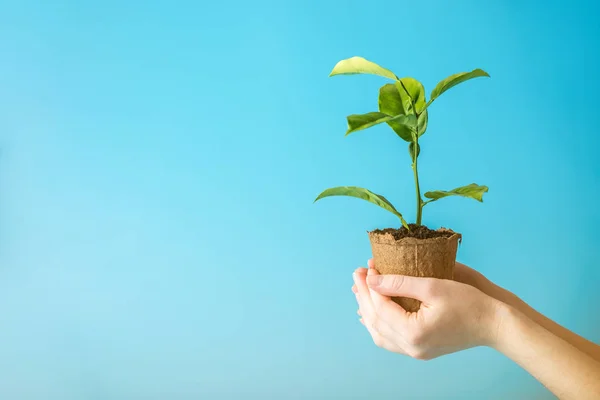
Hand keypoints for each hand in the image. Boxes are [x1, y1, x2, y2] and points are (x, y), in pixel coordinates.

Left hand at [351, 259, 501, 359]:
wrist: (494, 324)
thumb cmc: (468, 302)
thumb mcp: (432, 286)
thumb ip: (399, 283)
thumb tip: (372, 279)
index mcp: (413, 332)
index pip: (380, 308)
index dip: (370, 285)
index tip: (367, 267)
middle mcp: (411, 347)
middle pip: (376, 321)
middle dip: (364, 296)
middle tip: (358, 274)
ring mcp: (415, 352)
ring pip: (379, 334)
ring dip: (367, 311)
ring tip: (361, 290)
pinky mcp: (420, 351)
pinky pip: (390, 340)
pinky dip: (378, 325)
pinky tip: (373, 312)